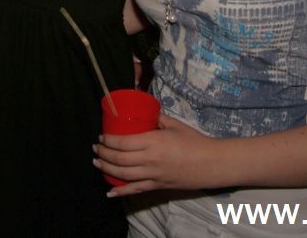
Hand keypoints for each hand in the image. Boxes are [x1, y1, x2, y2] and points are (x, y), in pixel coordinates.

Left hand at [93, 114, 216, 195]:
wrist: (211, 163)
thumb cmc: (194, 141)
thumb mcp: (175, 125)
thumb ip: (158, 119)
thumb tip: (146, 114)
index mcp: (153, 141)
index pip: (123, 142)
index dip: (108, 141)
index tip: (101, 137)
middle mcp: (150, 159)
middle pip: (119, 159)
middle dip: (103, 154)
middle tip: (95, 149)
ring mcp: (153, 175)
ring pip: (123, 174)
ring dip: (106, 169)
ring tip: (97, 163)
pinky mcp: (157, 186)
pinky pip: (135, 189)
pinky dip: (121, 191)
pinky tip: (109, 192)